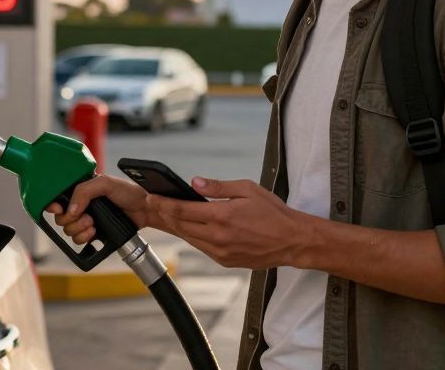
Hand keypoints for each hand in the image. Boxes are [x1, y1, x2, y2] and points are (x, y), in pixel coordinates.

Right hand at [45, 175, 150, 244]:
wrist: (145, 210)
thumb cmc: (128, 192)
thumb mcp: (105, 183)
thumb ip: (84, 191)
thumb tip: (70, 210)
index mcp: (81, 191)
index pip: (58, 198)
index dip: (53, 205)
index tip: (58, 209)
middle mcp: (82, 206)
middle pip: (61, 218)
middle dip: (71, 220)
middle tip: (87, 217)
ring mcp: (87, 220)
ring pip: (69, 231)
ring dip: (79, 230)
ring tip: (93, 225)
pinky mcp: (94, 233)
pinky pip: (79, 240)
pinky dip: (84, 239)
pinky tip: (95, 234)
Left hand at [149, 177, 313, 269]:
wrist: (292, 241)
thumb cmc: (273, 212)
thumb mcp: (247, 189)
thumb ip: (218, 187)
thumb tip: (194, 182)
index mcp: (222, 216)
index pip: (182, 210)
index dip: (163, 203)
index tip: (151, 197)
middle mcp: (218, 237)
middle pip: (181, 226)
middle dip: (166, 214)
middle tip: (156, 204)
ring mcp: (221, 252)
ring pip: (189, 238)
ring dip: (178, 226)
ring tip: (170, 214)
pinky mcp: (225, 261)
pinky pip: (202, 248)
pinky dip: (194, 236)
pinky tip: (191, 227)